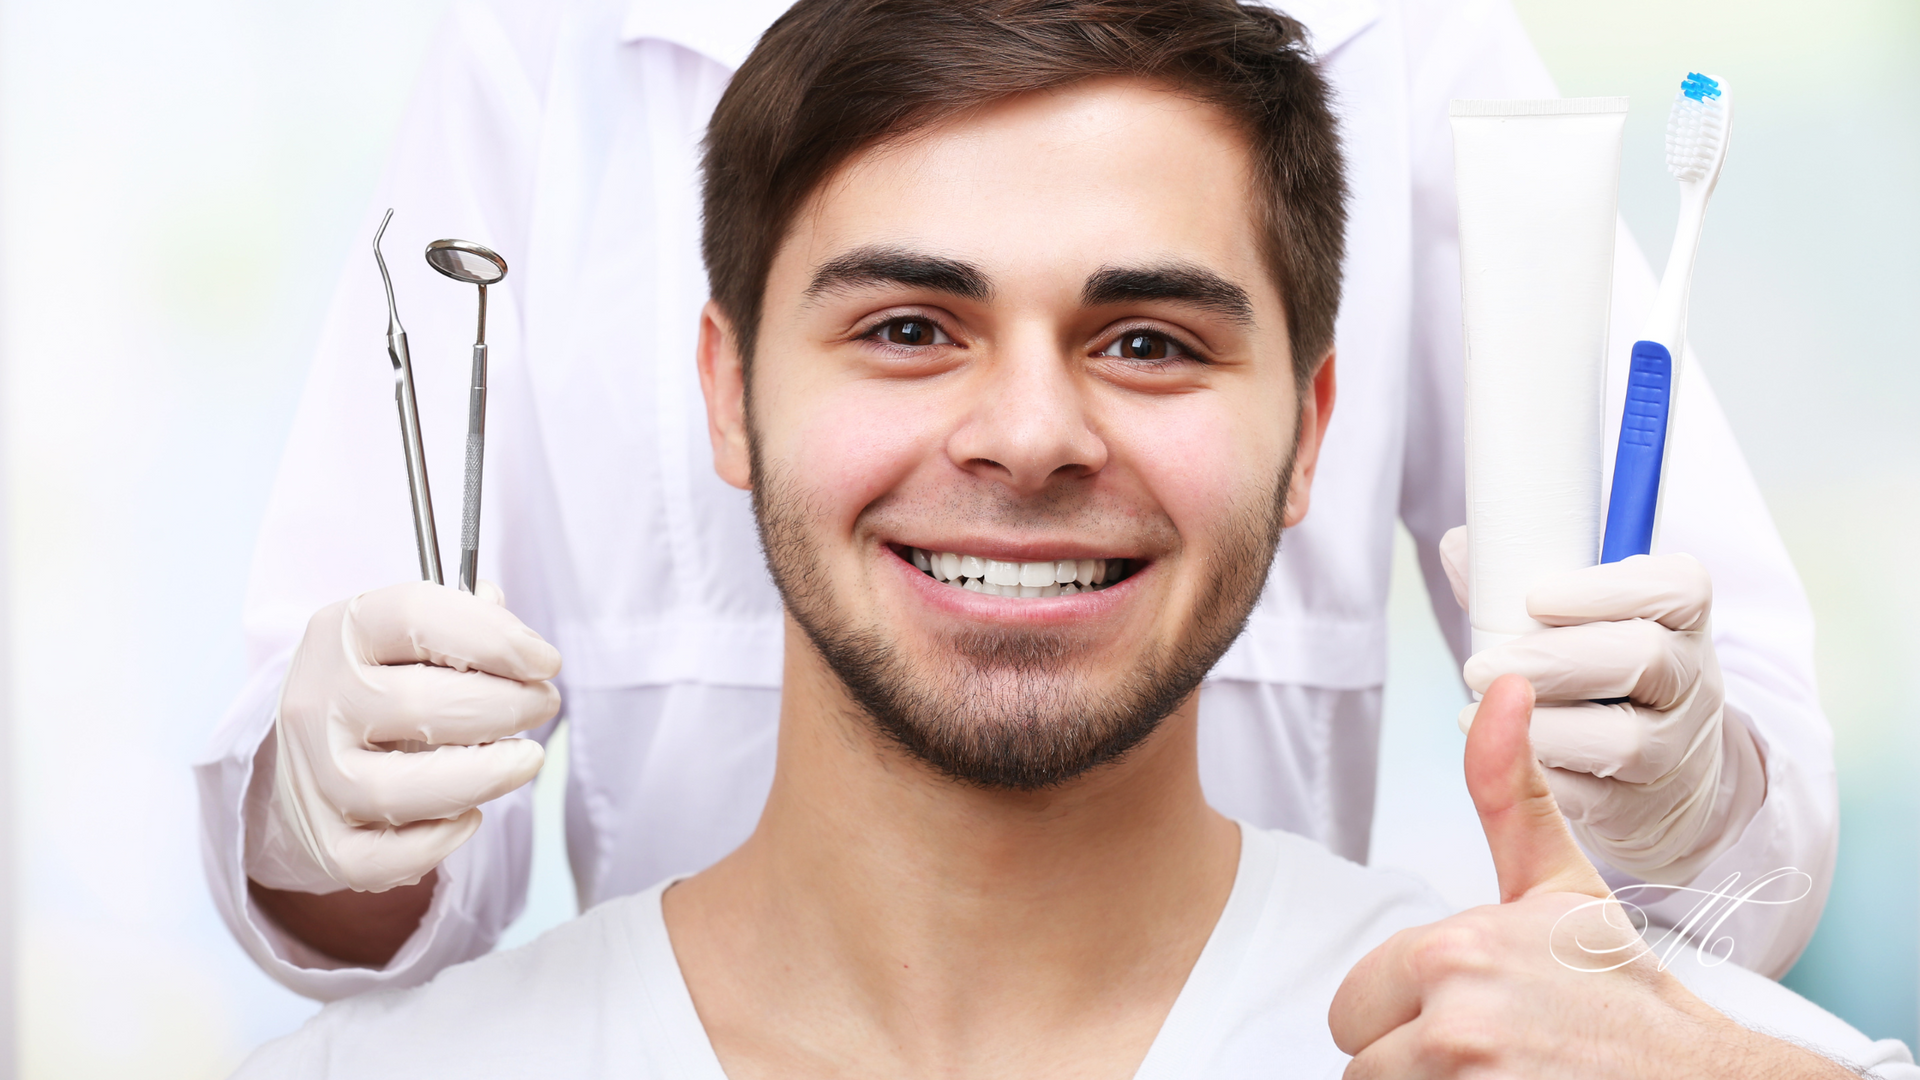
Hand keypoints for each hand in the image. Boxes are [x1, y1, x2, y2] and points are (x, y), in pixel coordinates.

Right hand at [246, 580, 560, 893]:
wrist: (299, 754)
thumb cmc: (379, 684)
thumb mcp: (406, 636)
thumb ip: (465, 627)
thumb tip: (520, 643)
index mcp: (343, 632)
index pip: (417, 616)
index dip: (496, 637)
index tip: (545, 660)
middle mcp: (319, 701)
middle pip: (419, 705)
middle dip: (505, 707)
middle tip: (542, 706)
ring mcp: (315, 775)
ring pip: (398, 790)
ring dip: (482, 777)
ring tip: (524, 760)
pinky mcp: (323, 840)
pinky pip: (381, 858)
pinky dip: (436, 842)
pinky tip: (469, 815)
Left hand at [1327, 675, 1849, 1078]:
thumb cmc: (1620, 993)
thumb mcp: (1559, 887)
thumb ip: (1508, 792)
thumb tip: (1505, 687)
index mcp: (1453, 954)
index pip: (1353, 1004)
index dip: (1403, 1012)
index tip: (1474, 1011)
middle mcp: (1453, 1023)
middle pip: (1359, 1059)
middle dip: (1408, 1056)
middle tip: (1489, 1051)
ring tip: (1500, 1073)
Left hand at [1439, 526, 1761, 880]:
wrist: (1659, 766)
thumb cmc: (1601, 668)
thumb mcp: (1580, 618)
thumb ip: (1519, 582)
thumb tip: (1462, 548)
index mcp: (1683, 616)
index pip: (1676, 589)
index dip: (1606, 591)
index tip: (1535, 597)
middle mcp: (1692, 679)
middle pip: (1644, 659)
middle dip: (1551, 661)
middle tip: (1478, 668)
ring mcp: (1676, 747)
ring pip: (1623, 739)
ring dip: (1541, 727)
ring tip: (1475, 714)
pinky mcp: (1644, 806)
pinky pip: (1597, 800)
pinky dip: (1543, 779)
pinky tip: (1504, 760)